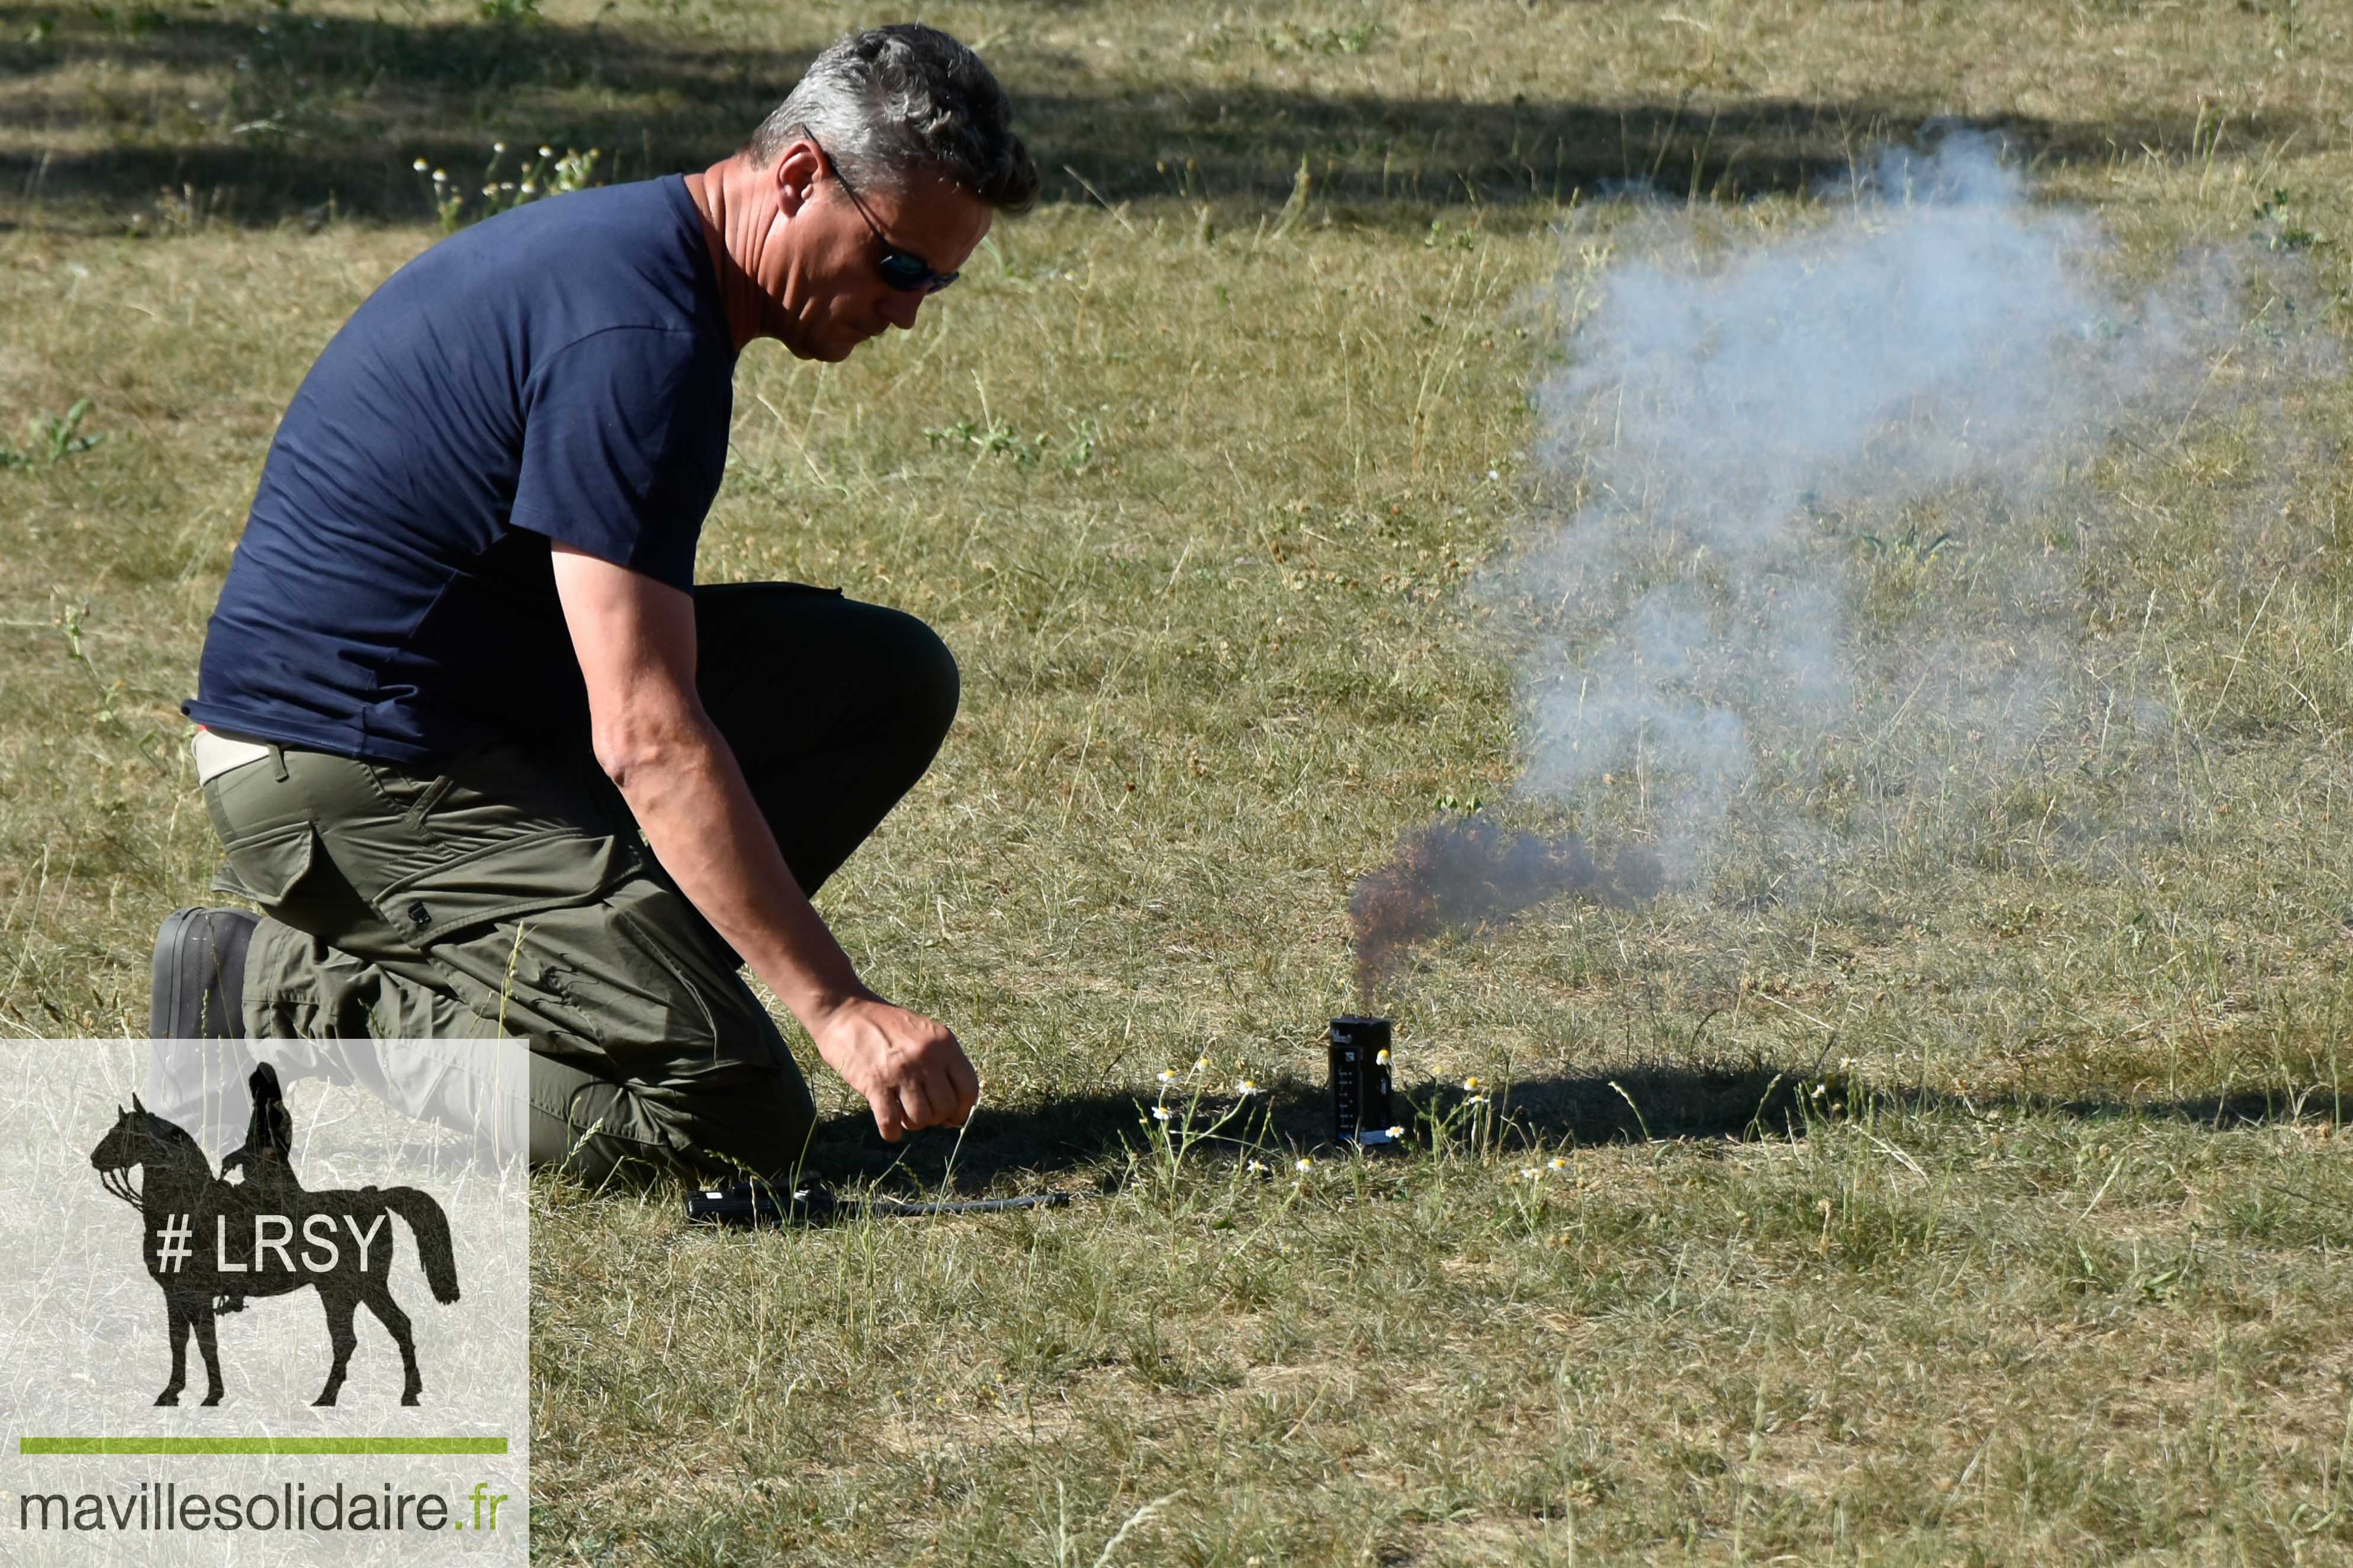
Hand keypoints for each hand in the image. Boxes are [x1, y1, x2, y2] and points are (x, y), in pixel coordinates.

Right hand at [808, 995, 980, 1141]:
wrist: (844, 1011)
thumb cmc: (885, 1025)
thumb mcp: (924, 1033)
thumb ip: (942, 1062)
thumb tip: (954, 1109)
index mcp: (944, 1043)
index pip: (969, 1088)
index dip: (962, 1109)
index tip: (951, 1117)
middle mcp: (927, 1057)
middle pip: (945, 1107)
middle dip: (935, 1117)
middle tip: (920, 1111)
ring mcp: (901, 1071)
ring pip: (921, 1118)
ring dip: (913, 1123)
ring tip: (903, 1114)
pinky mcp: (875, 1083)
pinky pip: (891, 1123)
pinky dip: (891, 1132)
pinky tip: (889, 1127)